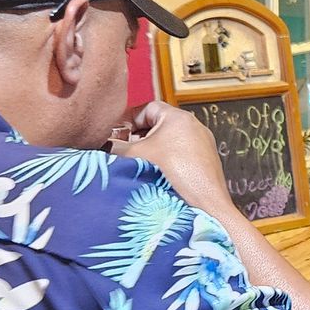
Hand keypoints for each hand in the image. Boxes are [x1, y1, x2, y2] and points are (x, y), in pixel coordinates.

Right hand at [111, 101, 228, 208]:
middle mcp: (194, 125)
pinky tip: (159, 175)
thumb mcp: (136, 156)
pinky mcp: (206, 160)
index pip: (147, 108)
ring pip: (169, 140)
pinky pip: (181, 154)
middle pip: (158, 124)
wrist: (204, 202)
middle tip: (126, 151)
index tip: (117, 134)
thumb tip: (103, 145)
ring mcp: (203, 142)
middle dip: (139, 137)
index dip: (129, 120)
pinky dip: (167, 160)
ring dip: (152, 150)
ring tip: (141, 165)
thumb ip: (115, 147)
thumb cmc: (175, 173)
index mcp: (178, 116)